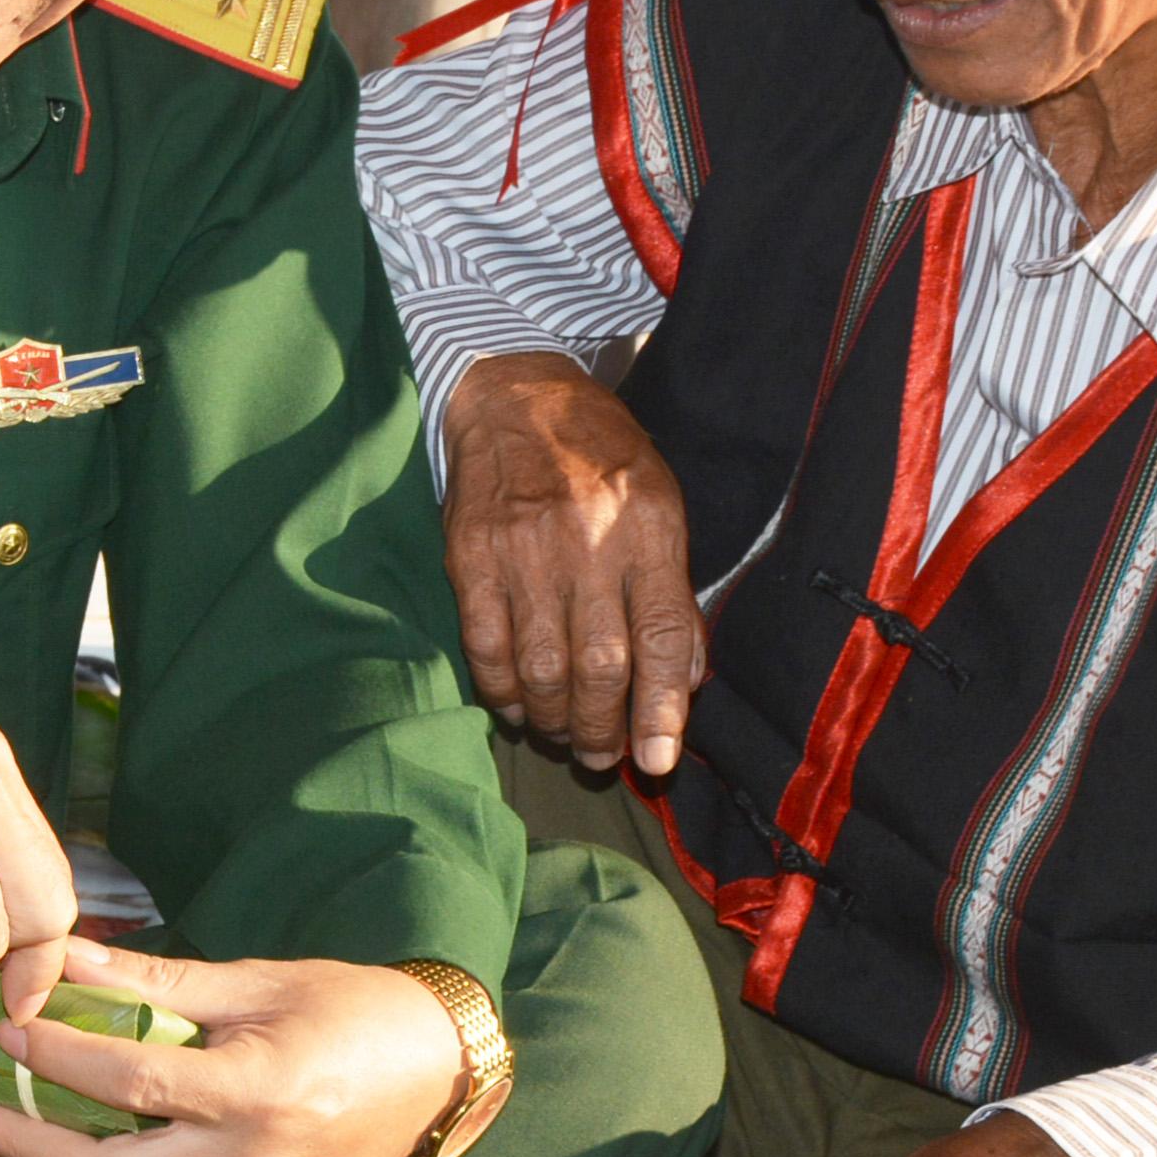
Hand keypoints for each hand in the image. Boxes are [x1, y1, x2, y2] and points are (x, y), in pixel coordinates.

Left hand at [0, 940, 460, 1156]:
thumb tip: (64, 960)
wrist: (442, 1076)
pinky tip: (89, 1137)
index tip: (5, 1030)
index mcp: (260, 1095)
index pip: (130, 1085)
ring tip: (10, 1118)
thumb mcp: (257, 981)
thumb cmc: (353, 1010)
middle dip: (28, 1148)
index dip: (58, 1060)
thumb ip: (156, 985)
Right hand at [437, 351, 704, 773]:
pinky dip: (501, 691)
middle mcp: (586, 540)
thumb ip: (673, 591)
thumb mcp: (661, 504)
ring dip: (555, 720)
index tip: (659, 761)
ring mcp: (522, 549)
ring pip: (541, 666)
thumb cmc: (599, 457)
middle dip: (604, 729)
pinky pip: (485, 646)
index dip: (662, 709)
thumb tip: (686, 680)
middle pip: (600, 664)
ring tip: (565, 737)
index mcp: (647, 527)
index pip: (662, 637)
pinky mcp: (470, 555)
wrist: (513, 395)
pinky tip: (517, 708)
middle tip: (604, 757)